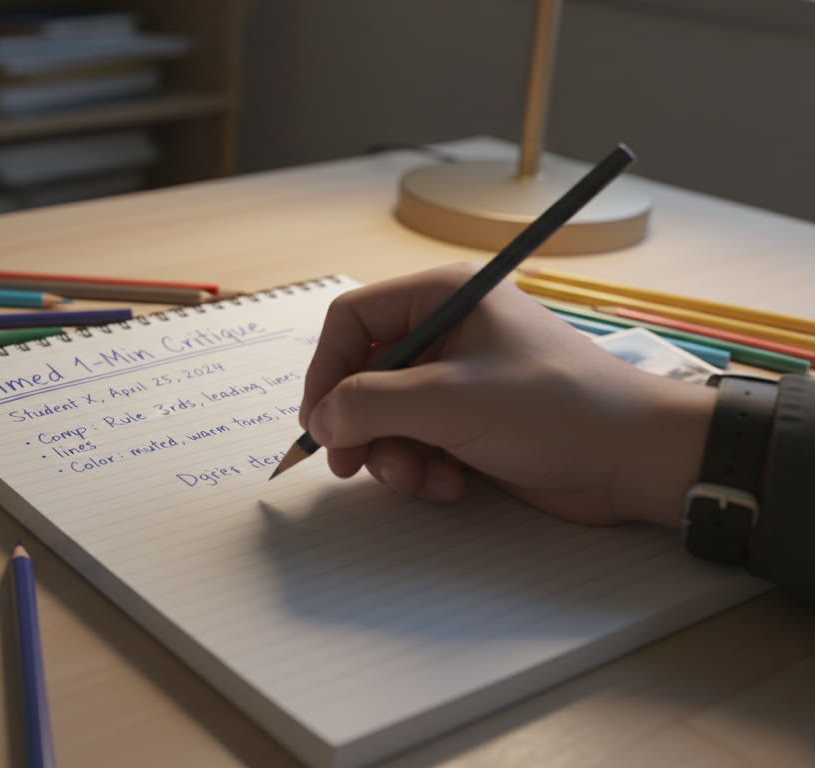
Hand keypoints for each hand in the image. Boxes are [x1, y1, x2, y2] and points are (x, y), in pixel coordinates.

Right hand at [298, 264, 716, 526]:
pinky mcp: (471, 422)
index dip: (325, 371)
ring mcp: (459, 380)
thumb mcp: (449, 400)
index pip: (351, 321)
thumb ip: (370, 404)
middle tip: (354, 465)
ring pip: (386, 417)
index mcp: (443, 298)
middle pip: (363, 374)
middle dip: (360, 425)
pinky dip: (422, 469)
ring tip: (422, 478)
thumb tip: (321, 420)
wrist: (634, 459)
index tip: (318, 421)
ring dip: (393, 455)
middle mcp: (447, 332)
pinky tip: (452, 485)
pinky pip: (416, 443)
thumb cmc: (556, 409)